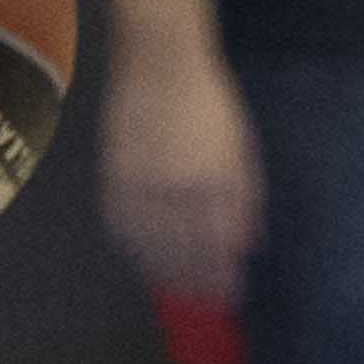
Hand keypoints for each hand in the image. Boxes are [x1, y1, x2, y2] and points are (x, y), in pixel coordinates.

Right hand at [100, 41, 263, 303]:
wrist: (159, 63)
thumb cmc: (211, 103)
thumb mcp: (242, 149)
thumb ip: (247, 198)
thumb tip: (249, 244)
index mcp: (215, 178)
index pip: (219, 243)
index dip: (223, 274)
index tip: (232, 294)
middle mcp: (176, 185)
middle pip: (184, 250)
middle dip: (198, 281)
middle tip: (208, 300)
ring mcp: (141, 181)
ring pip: (150, 243)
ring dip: (165, 271)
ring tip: (179, 288)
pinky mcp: (113, 173)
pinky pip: (121, 224)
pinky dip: (134, 248)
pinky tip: (145, 259)